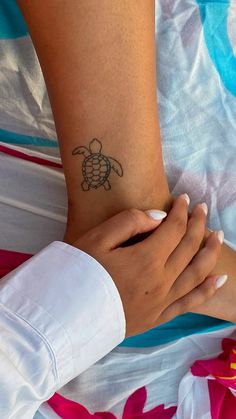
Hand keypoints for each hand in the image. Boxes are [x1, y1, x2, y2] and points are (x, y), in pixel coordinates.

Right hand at [73, 195, 226, 336]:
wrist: (64, 316)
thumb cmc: (78, 274)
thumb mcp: (96, 239)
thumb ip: (130, 222)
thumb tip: (159, 217)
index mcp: (146, 259)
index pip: (173, 229)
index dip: (181, 211)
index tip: (185, 198)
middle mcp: (160, 281)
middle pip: (188, 247)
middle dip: (198, 224)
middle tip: (203, 209)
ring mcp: (161, 302)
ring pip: (196, 273)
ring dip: (210, 252)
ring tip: (219, 236)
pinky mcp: (157, 318)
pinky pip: (190, 303)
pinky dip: (207, 289)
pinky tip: (220, 279)